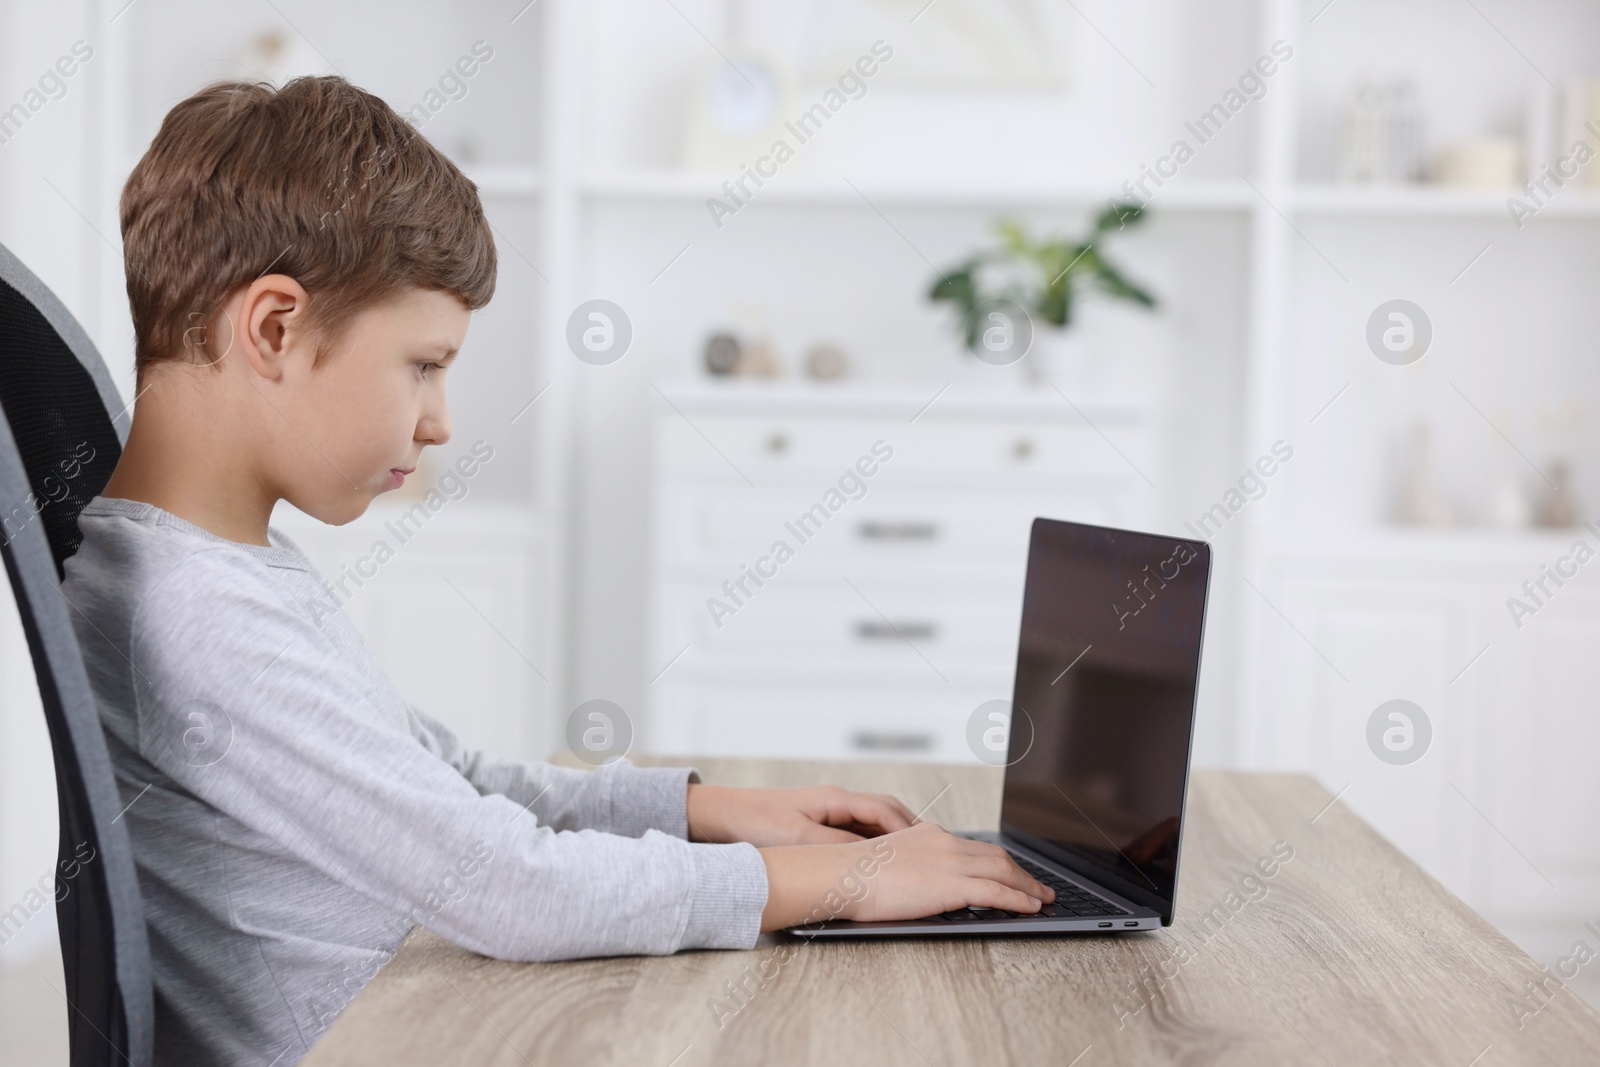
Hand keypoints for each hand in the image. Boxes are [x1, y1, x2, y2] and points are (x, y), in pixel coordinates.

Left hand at [686, 783, 916, 846]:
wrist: (722, 815)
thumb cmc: (755, 822)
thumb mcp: (799, 837)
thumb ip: (837, 846)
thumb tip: (873, 856)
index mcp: (835, 799)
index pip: (884, 810)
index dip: (908, 830)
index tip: (926, 847)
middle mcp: (835, 802)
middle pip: (885, 813)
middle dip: (909, 832)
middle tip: (931, 853)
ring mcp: (828, 812)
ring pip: (872, 824)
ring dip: (892, 839)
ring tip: (912, 860)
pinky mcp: (818, 824)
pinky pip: (855, 833)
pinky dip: (872, 846)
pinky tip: (876, 864)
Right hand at [757, 821, 1054, 931]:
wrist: (843, 875)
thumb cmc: (855, 876)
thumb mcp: (889, 861)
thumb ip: (912, 865)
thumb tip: (922, 882)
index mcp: (930, 835)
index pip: (976, 847)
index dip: (1001, 861)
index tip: (1014, 871)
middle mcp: (945, 843)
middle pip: (997, 856)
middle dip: (1022, 873)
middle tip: (1038, 887)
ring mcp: (950, 862)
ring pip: (1003, 871)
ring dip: (1027, 886)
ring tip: (1041, 898)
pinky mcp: (952, 884)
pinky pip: (996, 891)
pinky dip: (1018, 898)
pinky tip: (1029, 906)